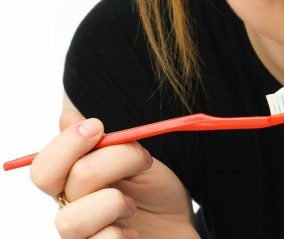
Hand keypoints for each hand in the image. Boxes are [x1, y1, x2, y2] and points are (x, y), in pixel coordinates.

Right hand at [29, 108, 198, 238]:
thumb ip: (105, 145)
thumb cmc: (156, 195)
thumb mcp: (138, 162)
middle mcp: (69, 209)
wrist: (179, 227)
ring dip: (112, 203)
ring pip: (70, 220)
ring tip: (132, 205)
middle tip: (140, 159)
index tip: (98, 127)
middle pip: (51, 183)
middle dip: (101, 162)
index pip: (44, 165)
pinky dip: (119, 235)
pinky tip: (133, 231)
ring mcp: (82, 235)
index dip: (66, 143)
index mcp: (73, 182)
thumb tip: (68, 116)